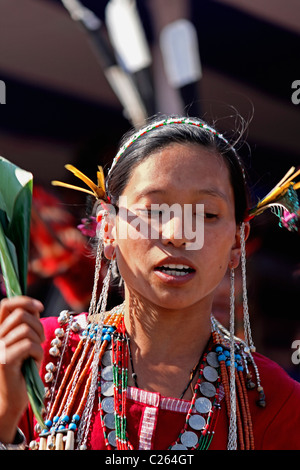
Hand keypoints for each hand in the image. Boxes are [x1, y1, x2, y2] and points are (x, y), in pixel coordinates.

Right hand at [0, 296, 44, 442]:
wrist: (11, 401)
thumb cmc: (22, 371)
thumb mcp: (24, 343)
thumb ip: (25, 325)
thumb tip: (35, 307)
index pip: (5, 304)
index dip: (24, 301)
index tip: (40, 306)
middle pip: (20, 314)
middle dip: (37, 323)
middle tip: (41, 338)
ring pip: (25, 329)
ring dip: (38, 338)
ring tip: (37, 351)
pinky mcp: (4, 361)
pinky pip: (29, 345)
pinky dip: (38, 352)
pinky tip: (34, 361)